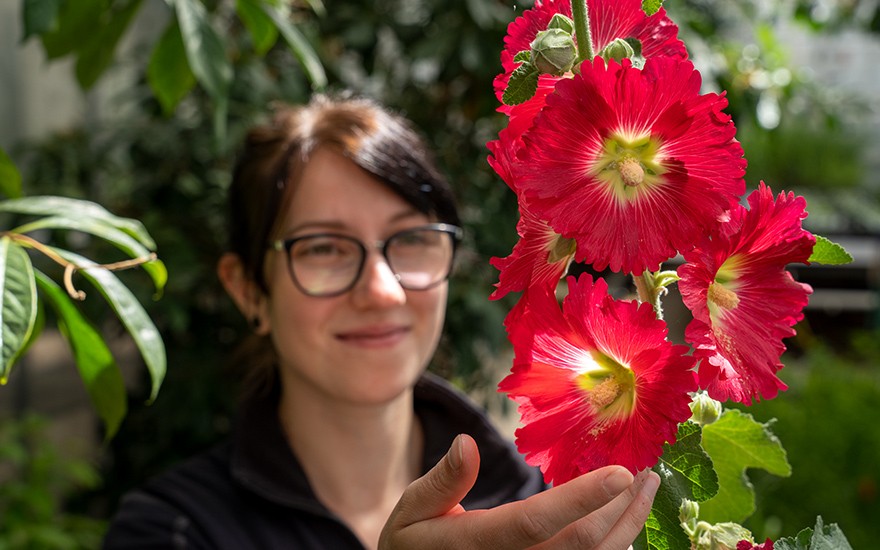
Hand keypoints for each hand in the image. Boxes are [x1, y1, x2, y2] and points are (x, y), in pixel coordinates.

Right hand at [380, 434, 658, 549]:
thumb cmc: (413, 544)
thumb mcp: (411, 511)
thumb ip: (441, 481)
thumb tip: (468, 444)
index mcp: (474, 545)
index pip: (534, 522)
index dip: (581, 500)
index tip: (620, 474)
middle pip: (579, 547)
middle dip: (620, 510)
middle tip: (645, 472)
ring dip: (626, 528)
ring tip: (647, 490)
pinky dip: (612, 547)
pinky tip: (626, 521)